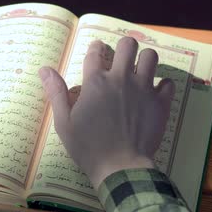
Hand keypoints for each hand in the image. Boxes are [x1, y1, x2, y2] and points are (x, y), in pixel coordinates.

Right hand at [39, 37, 174, 188]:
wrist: (119, 166)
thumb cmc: (88, 147)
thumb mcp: (64, 122)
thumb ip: (56, 93)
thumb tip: (44, 69)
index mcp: (95, 82)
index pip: (95, 52)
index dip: (96, 48)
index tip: (97, 50)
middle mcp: (121, 78)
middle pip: (128, 45)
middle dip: (124, 47)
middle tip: (122, 59)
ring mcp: (143, 89)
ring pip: (150, 56)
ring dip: (145, 61)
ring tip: (141, 70)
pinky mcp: (160, 102)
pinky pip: (168, 83)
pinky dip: (163, 85)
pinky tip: (156, 92)